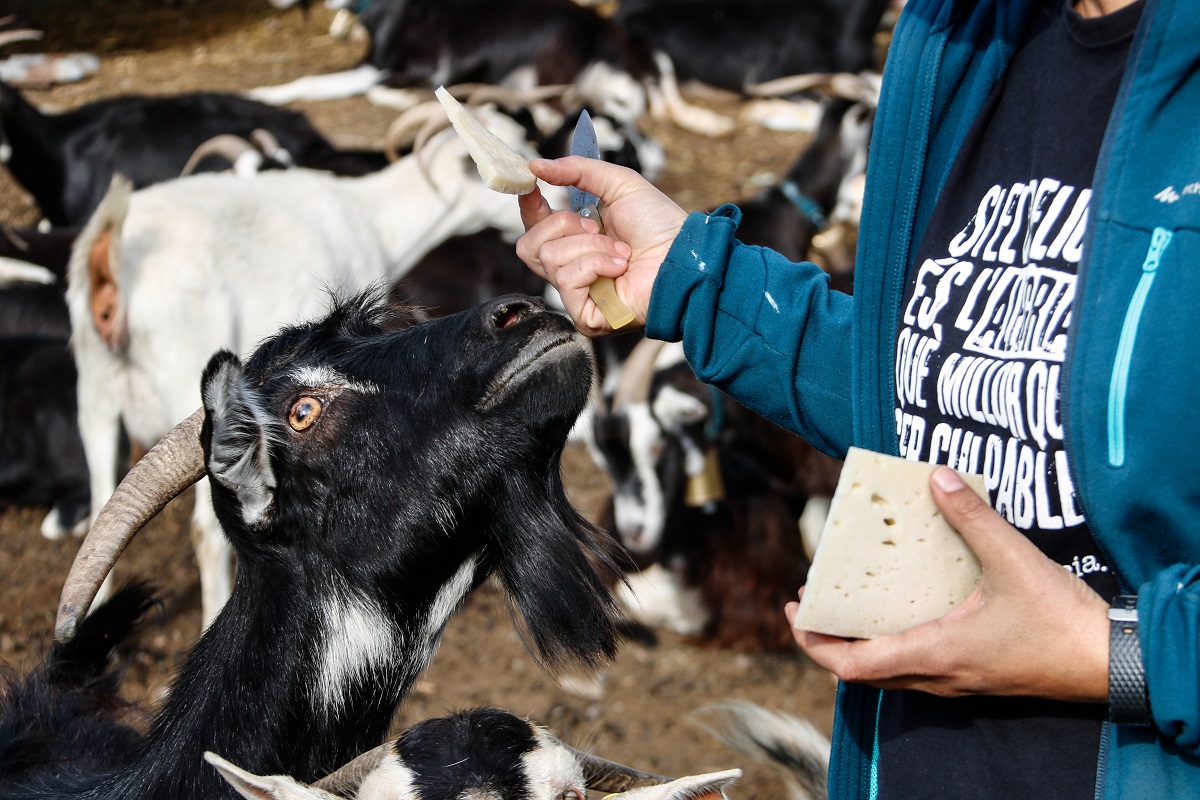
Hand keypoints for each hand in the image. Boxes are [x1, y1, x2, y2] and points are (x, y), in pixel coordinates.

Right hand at [517, 156, 687, 335]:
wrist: (683, 255)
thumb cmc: (659, 225)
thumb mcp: (619, 184)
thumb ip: (577, 170)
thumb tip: (535, 166)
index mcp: (575, 240)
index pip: (534, 228)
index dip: (529, 207)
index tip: (532, 186)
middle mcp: (571, 268)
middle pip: (529, 246)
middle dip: (562, 225)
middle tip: (595, 226)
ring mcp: (577, 295)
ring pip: (549, 259)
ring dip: (591, 246)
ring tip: (621, 252)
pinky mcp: (585, 316)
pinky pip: (567, 281)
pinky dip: (595, 266)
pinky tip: (619, 267)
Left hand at [786, 467, 1110, 702]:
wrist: (1111, 662)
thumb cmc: (1061, 620)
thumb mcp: (1013, 558)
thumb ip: (972, 517)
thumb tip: (936, 477)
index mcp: (935, 653)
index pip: (853, 667)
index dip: (814, 643)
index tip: (795, 611)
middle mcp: (939, 675)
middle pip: (862, 673)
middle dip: (829, 640)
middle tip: (813, 601)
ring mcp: (957, 680)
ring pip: (890, 673)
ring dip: (859, 643)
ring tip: (848, 603)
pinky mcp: (974, 676)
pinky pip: (916, 668)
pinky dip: (892, 644)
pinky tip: (901, 610)